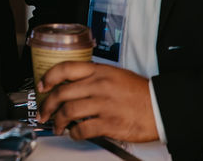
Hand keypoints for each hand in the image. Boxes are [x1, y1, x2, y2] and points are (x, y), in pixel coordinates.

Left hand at [36, 62, 158, 142]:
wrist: (161, 107)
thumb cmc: (141, 93)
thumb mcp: (116, 75)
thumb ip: (95, 78)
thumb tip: (74, 85)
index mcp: (100, 72)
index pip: (66, 68)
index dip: (49, 77)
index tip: (42, 85)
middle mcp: (99, 86)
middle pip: (62, 93)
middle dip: (47, 105)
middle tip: (43, 113)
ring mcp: (103, 104)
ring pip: (68, 111)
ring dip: (58, 121)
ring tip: (57, 127)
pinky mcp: (109, 123)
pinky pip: (83, 128)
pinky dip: (74, 133)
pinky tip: (74, 134)